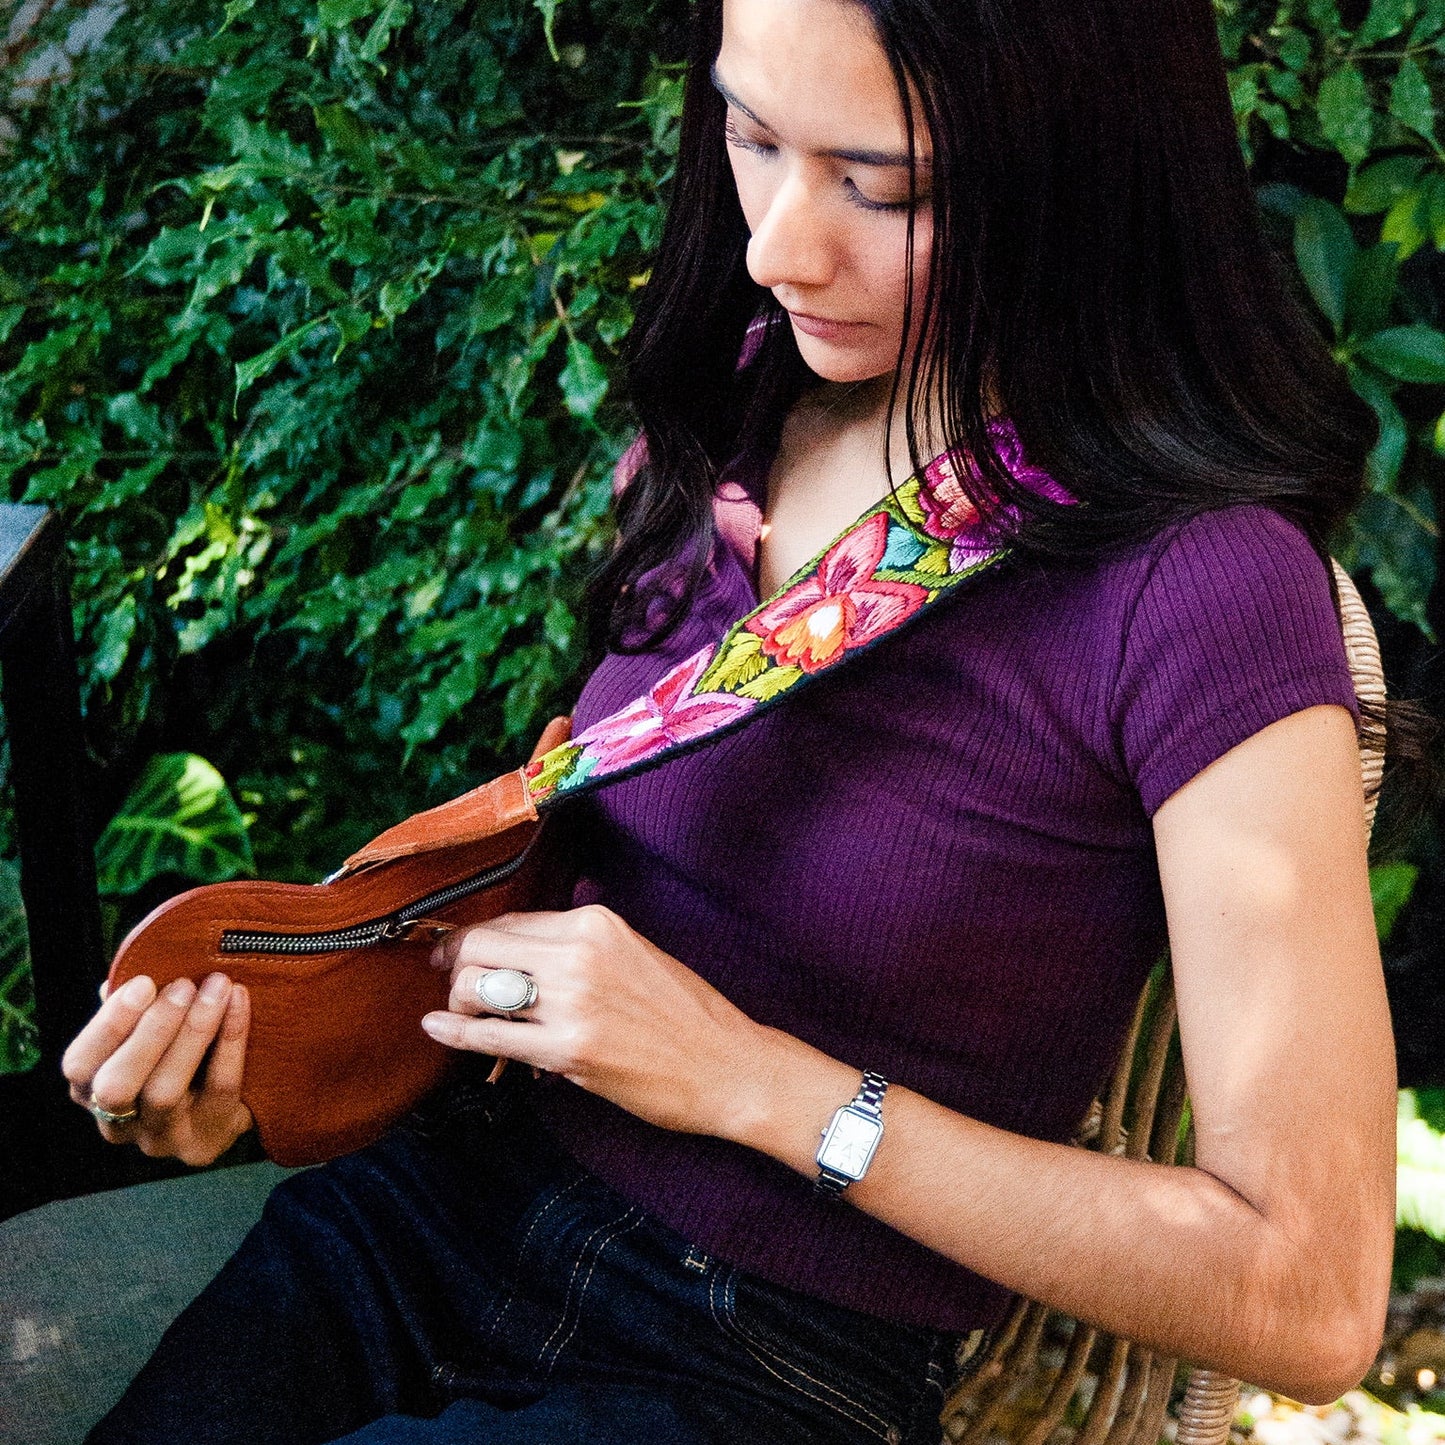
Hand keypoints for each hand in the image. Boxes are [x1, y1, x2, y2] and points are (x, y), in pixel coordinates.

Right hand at [61, 972, 253, 1165]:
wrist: (228, 1108)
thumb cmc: (178, 1056)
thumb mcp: (149, 1034)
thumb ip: (132, 1010)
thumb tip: (121, 978)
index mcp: (91, 1090)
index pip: (80, 1066)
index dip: (108, 1025)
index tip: (143, 982)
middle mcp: (117, 1124)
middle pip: (117, 1087)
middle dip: (151, 1031)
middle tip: (184, 985)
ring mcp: (159, 1138)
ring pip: (165, 1092)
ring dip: (193, 1032)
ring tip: (218, 987)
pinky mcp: (202, 1143)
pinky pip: (219, 1089)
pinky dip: (231, 1041)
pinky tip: (239, 1003)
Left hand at [423, 905, 775, 1138]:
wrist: (728, 1066)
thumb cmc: (686, 1016)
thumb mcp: (633, 955)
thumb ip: (579, 946)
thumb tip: (521, 951)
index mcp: (596, 924)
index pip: (510, 920)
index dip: (474, 938)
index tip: (457, 950)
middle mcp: (580, 954)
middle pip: (481, 946)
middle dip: (455, 964)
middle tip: (450, 981)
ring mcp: (573, 1002)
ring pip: (476, 986)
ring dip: (458, 1002)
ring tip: (462, 1015)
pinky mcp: (569, 1050)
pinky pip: (490, 1036)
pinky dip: (454, 1032)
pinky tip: (438, 1030)